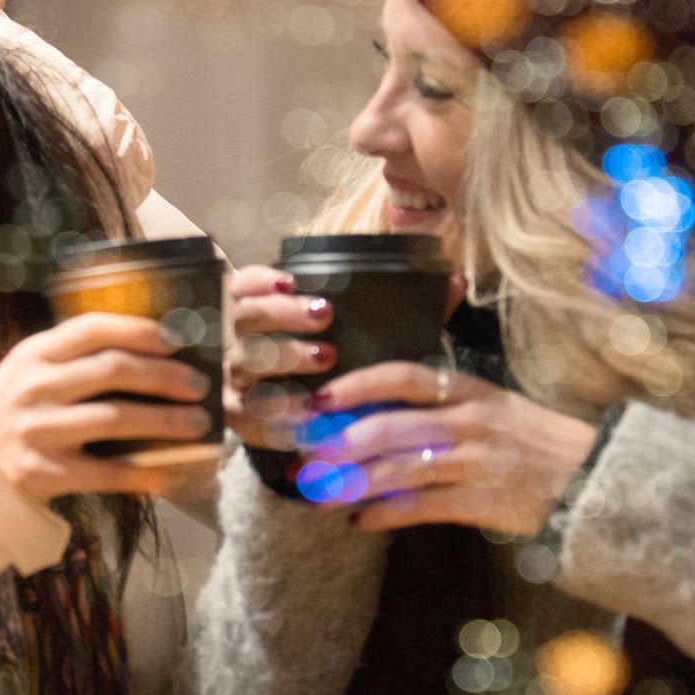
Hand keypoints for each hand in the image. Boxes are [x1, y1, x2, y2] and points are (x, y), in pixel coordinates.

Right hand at [0, 313, 212, 500]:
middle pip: (114, 370)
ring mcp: (40, 430)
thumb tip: (143, 351)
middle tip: (198, 384)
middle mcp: (36, 387)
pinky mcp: (45, 473)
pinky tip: (169, 470)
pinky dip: (143, 471)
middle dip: (166, 375)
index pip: (93, 328)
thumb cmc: (5, 415)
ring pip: (118, 418)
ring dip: (167, 420)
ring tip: (198, 423)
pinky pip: (107, 472)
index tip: (175, 338)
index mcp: (33, 354)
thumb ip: (69, 358)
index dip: (140, 329)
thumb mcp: (25, 371)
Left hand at [223, 265, 334, 448]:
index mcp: (243, 406)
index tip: (311, 406)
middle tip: (327, 355)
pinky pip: (240, 285)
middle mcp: (232, 369)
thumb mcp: (300, 421)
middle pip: (248, 361)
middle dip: (288, 357)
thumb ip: (316, 426)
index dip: (278, 409)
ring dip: (285, 315)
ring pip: (247, 320)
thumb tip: (337, 427)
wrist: (279, 357)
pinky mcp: (233, 296)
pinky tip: (289, 283)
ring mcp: (230, 330)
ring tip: (324, 312)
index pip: (249, 413)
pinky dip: (261, 281)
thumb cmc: (300, 396)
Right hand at [224, 266, 467, 448]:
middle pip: (247, 318)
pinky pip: (247, 414)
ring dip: (284, 358)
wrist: (299, 410)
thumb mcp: (363, 329)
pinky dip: (275, 413)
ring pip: (247, 363)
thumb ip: (405, 305)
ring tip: (324, 360)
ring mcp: (236, 377)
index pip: (246, 283)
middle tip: (324, 314)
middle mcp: (241, 339)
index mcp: (260, 307)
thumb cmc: (339, 357)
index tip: (293, 279)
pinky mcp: (239, 416)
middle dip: (284, 313)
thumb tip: (458, 282)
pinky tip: (306, 412)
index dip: (264, 279)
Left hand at [301, 362, 596, 535]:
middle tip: (306, 456)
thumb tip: (379, 412)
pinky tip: (360, 519)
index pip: (403, 376)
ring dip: (352, 482)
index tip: (321, 397)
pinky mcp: (483, 502)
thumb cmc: (536, 442)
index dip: (357, 384)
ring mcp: (476, 462)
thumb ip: (443, 404)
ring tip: (319, 493)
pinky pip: (423, 508)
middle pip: (390, 426)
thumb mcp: (495, 406)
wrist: (595, 478)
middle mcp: (470, 421)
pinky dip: (387, 514)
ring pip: (399, 469)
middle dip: (340, 442)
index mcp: (470, 390)